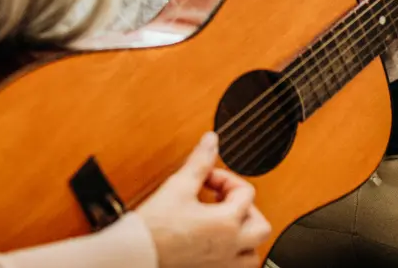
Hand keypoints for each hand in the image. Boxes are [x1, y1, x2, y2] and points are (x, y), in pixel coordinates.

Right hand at [137, 132, 270, 267]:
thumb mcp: (179, 186)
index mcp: (227, 223)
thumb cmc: (155, 227)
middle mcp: (230, 247)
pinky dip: (233, 258)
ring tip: (227, 227)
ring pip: (252, 255)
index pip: (245, 192)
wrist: (136, 253)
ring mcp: (222, 265)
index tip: (207, 179)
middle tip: (226, 202)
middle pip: (261, 227)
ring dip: (245, 239)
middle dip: (247, 211)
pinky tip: (218, 247)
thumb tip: (211, 142)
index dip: (225, 178)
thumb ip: (200, 162)